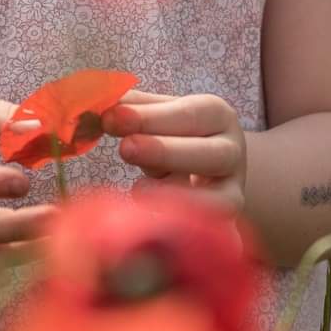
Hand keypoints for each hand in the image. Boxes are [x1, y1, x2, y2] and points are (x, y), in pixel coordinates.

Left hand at [100, 89, 247, 215]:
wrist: (208, 169)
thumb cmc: (175, 137)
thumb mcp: (158, 116)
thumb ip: (133, 108)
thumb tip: (98, 104)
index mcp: (215, 114)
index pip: (188, 114)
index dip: (150, 117)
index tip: (112, 118)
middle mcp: (232, 151)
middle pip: (208, 154)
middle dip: (165, 151)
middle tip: (125, 149)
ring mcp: (232, 189)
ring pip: (218, 197)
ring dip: (177, 195)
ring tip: (139, 190)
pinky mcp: (223, 220)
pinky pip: (209, 226)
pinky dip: (183, 222)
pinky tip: (151, 216)